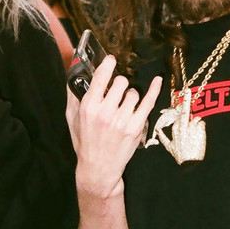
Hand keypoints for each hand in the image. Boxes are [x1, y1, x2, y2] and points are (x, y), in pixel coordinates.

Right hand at [66, 55, 162, 197]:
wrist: (98, 169)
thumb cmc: (85, 142)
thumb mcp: (72, 118)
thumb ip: (72, 94)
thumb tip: (74, 71)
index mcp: (88, 107)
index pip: (101, 77)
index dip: (107, 64)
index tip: (111, 59)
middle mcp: (105, 112)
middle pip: (120, 82)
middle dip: (119, 85)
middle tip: (116, 93)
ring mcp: (122, 120)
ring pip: (133, 93)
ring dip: (129, 96)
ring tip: (123, 107)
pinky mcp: (136, 128)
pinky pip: (148, 102)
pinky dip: (154, 90)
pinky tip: (157, 81)